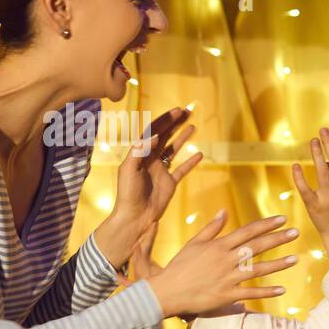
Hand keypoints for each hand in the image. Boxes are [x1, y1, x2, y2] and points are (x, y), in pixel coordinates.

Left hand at [101, 108, 203, 261]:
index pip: (154, 132)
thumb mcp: (129, 169)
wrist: (135, 217)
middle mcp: (151, 160)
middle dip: (175, 124)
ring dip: (183, 138)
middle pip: (165, 136)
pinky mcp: (169, 183)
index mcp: (140, 154)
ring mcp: (161, 171)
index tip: (177, 112)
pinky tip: (200, 154)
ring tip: (193, 126)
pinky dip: (190, 162)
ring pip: (173, 150)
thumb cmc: (128, 193)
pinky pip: (181, 170)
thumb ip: (140, 151)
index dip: (165, 121)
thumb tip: (156, 135)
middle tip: (187, 112)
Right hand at [146, 212, 299, 317]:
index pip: (247, 231)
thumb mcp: (194, 243)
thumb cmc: (179, 266)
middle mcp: (226, 259)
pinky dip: (267, 292)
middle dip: (278, 239)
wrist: (167, 291)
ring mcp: (228, 278)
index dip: (266, 225)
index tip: (282, 219)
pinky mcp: (227, 296)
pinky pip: (251, 294)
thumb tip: (224, 211)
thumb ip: (211, 228)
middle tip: (296, 233)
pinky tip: (281, 290)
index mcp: (219, 245)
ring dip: (278, 264)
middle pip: (257, 247)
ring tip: (295, 259)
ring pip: (258, 270)